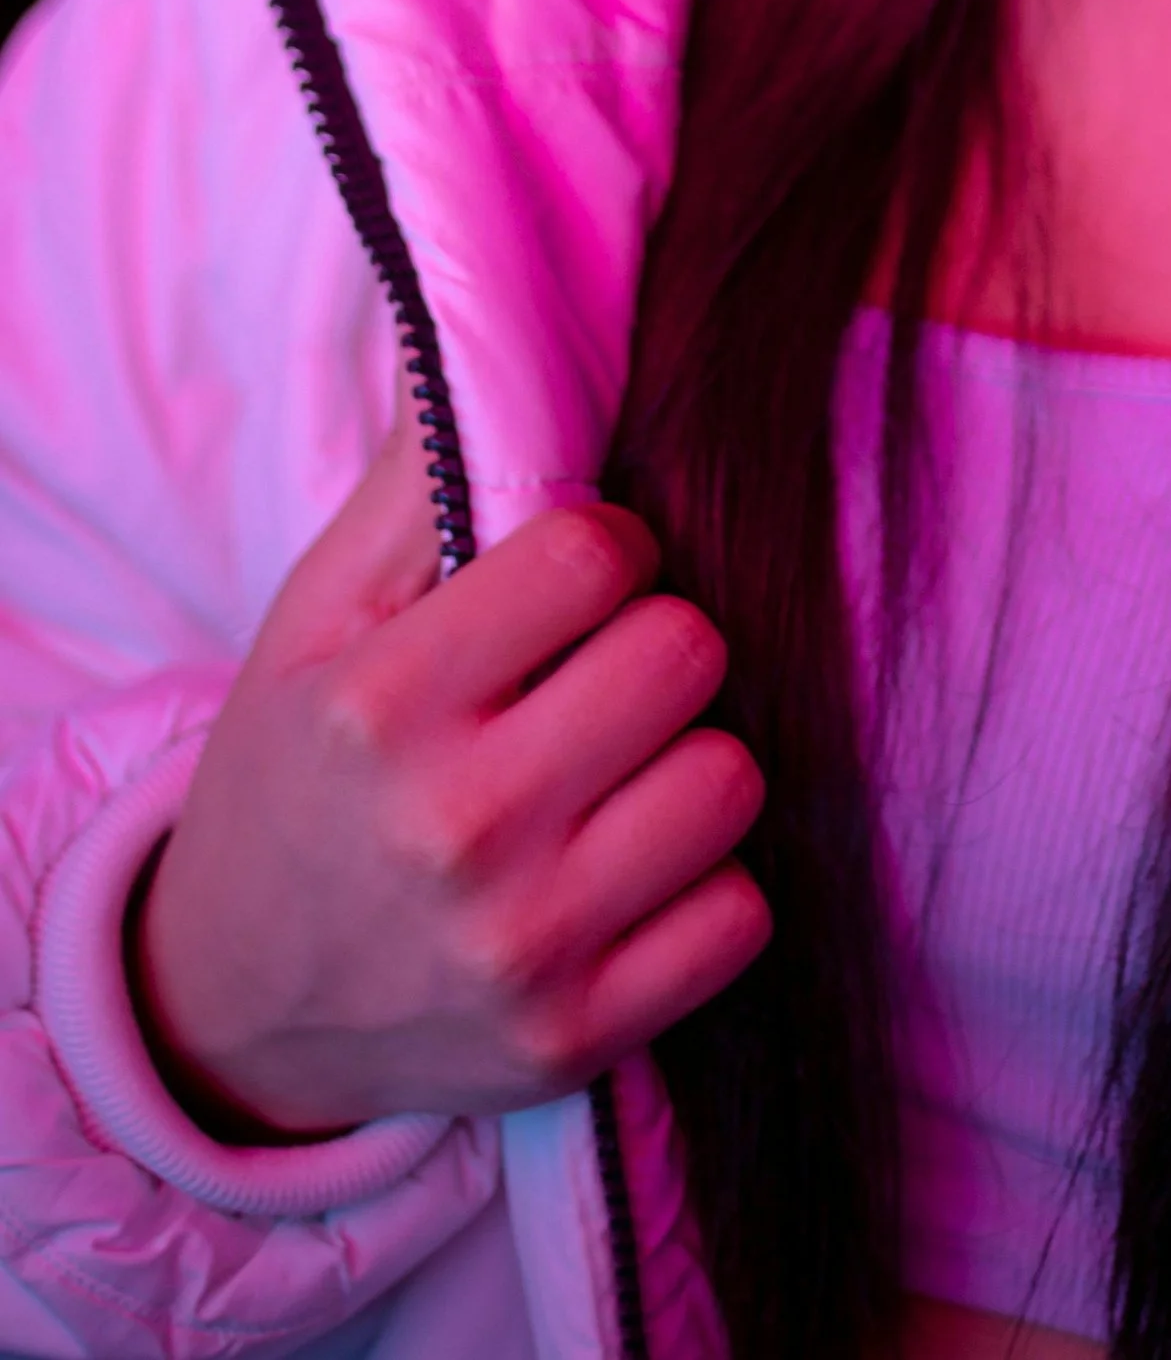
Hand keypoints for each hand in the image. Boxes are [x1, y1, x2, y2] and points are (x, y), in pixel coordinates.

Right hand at [134, 399, 769, 1139]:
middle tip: (602, 674)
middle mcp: (454, 828)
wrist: (231, 1007)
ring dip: (689, 761)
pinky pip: (739, 916)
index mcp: (381, 702)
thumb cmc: (304, 772)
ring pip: (729, 781)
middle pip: (687, 655)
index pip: (601, 554)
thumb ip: (426, 477)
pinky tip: (633, 867)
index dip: (609, 549)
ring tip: (619, 769)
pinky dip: (703, 887)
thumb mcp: (318, 616)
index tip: (577, 581)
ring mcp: (521, 947)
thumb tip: (518, 332)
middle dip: (657, 645)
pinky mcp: (575, 1039)